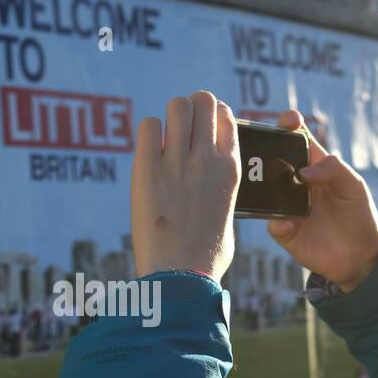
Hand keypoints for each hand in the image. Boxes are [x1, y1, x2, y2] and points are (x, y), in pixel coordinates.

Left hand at [131, 91, 238, 279]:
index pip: (226, 117)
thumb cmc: (205, 258)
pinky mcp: (147, 170)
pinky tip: (148, 154)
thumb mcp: (227, 217)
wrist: (180, 276)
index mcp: (229, 170)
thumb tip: (214, 193)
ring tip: (163, 140)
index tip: (202, 128)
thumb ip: (221, 194)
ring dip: (169, 117)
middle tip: (179, 130)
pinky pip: (148, 126)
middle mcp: (206, 159)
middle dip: (190, 109)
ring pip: (177, 106)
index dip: (213, 116)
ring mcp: (177, 162)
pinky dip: (148, 133)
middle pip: (203, 101)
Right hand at [266, 109, 377, 291]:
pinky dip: (277, 222)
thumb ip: (334, 170)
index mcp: (315, 166)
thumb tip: (304, 171)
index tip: (287, 119)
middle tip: (261, 148)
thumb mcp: (354, 187)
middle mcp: (296, 184)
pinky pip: (272, 223)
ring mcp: (288, 207)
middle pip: (274, 162)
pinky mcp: (285, 231)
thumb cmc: (359, 215)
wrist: (360, 257)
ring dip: (264, 189)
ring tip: (271, 188)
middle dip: (264, 153)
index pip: (298, 140)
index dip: (290, 126)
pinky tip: (290, 224)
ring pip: (266, 193)